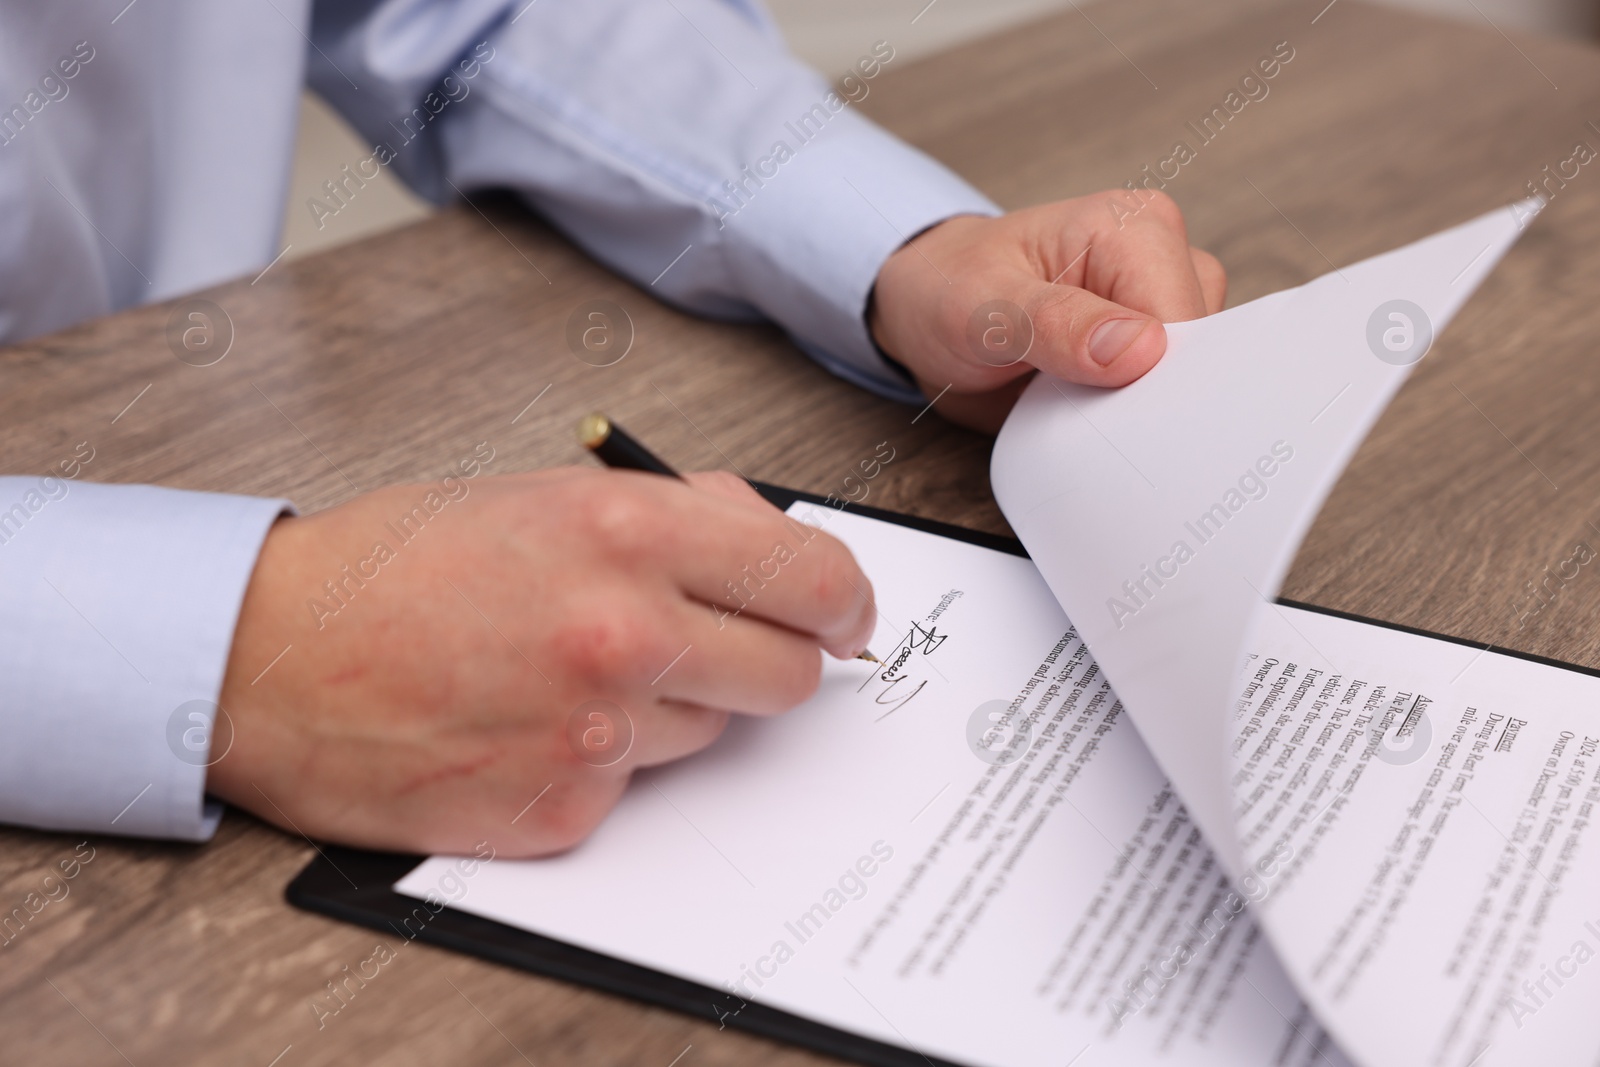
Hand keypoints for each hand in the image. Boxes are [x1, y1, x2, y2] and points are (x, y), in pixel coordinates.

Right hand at [208, 468, 875, 855]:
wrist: (271, 656)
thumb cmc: (396, 567)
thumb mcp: (545, 493)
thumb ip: (678, 512)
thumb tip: (772, 542)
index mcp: (630, 533)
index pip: (814, 581)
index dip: (844, 603)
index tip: (842, 617)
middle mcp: (626, 633)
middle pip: (791, 675)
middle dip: (768, 660)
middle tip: (717, 646)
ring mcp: (598, 732)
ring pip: (715, 735)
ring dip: (676, 710)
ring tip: (576, 674)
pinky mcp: (563, 810)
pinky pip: (639, 788)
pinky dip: (609, 764)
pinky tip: (534, 724)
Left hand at [869, 191, 1225, 430]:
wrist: (927, 310)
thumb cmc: (948, 291)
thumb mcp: (980, 310)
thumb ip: (1055, 325)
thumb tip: (1137, 348)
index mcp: (1134, 229)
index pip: (1184, 322)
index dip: (1152, 381)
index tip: (1103, 411)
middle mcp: (1161, 260)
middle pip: (1200, 355)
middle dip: (1149, 399)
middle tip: (1079, 410)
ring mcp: (1162, 304)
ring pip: (1190, 382)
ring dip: (1139, 412)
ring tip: (1073, 401)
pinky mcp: (1153, 345)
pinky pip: (1168, 396)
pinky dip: (1132, 417)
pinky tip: (1089, 410)